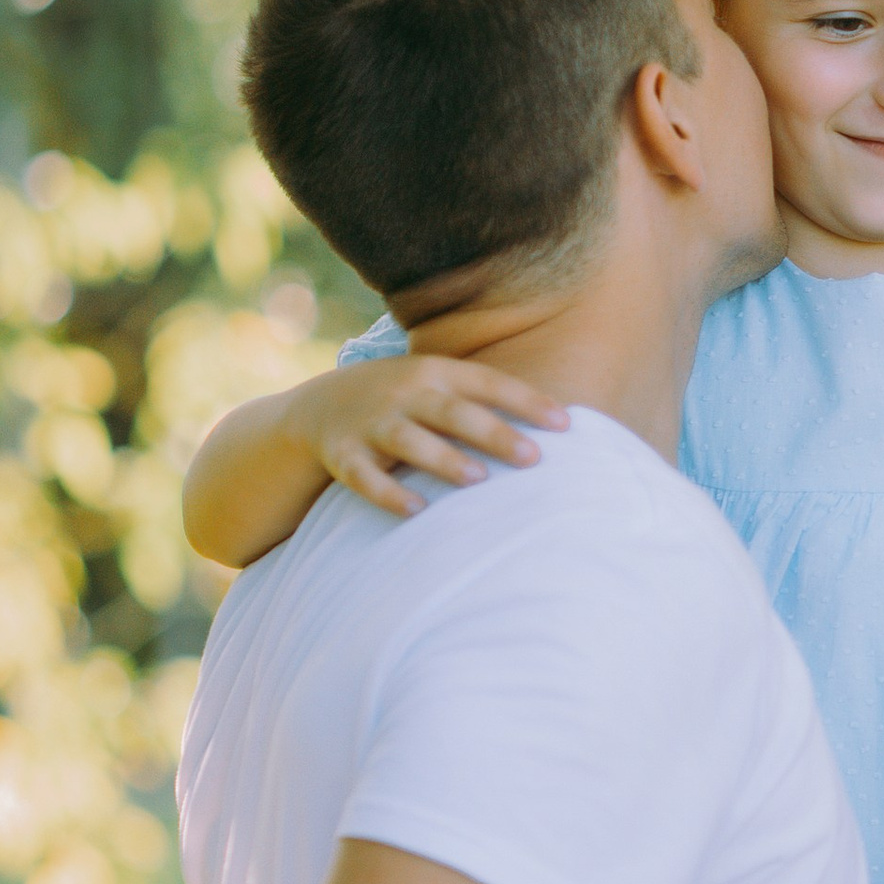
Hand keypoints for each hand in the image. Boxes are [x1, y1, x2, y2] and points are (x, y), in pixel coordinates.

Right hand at [294, 353, 565, 521]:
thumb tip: (562, 423)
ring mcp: (371, 423)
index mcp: (435, 372)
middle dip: (493, 434)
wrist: (318, 406)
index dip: (525, 401)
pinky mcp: (343, 455)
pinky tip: (416, 510)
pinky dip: (388, 493)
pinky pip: (364, 476)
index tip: (565, 425)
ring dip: (443, 459)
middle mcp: (404, 394)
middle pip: (453, 413)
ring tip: (477, 479)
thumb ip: (484, 399)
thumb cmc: (404, 400)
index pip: (487, 383)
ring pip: (409, 441)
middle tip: (533, 458)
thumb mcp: (437, 384)